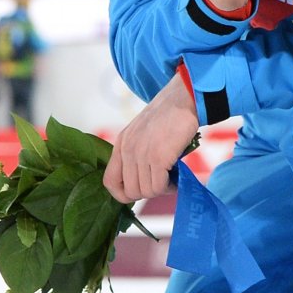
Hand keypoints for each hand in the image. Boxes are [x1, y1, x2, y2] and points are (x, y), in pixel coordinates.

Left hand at [103, 72, 200, 203]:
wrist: (183, 99)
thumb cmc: (169, 114)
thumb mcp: (142, 132)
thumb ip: (137, 151)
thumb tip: (144, 176)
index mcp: (121, 145)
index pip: (110, 182)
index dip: (123, 193)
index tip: (140, 191)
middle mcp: (127, 151)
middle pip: (130, 191)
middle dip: (148, 192)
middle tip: (163, 183)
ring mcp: (141, 155)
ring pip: (145, 191)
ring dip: (161, 190)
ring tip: (172, 180)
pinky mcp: (158, 157)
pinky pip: (159, 185)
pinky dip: (170, 187)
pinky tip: (178, 179)